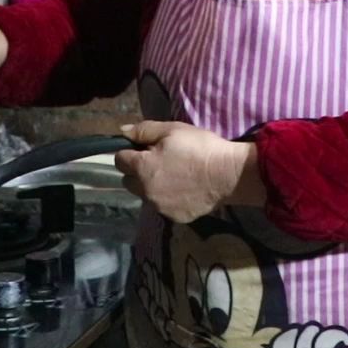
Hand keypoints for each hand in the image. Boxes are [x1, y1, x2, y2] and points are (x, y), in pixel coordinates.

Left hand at [114, 121, 262, 223]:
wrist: (228, 175)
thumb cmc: (199, 147)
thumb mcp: (172, 130)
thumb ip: (144, 130)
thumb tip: (122, 131)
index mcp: (141, 167)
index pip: (119, 160)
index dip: (130, 152)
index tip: (144, 149)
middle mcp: (144, 191)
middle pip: (128, 181)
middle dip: (137, 171)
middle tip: (158, 162)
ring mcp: (159, 207)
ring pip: (145, 195)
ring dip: (151, 186)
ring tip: (174, 177)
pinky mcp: (173, 217)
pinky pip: (162, 206)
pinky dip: (168, 199)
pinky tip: (184, 190)